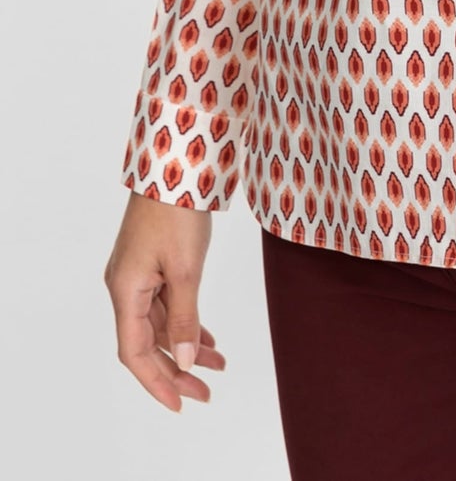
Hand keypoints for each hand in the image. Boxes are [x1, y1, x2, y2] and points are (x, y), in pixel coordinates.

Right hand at [105, 193, 225, 411]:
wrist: (175, 162)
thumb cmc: (177, 210)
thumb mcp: (186, 268)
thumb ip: (185, 317)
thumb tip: (183, 361)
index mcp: (125, 291)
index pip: (135, 353)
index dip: (157, 382)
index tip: (182, 403)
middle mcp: (126, 286)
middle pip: (147, 342)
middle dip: (176, 370)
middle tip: (207, 391)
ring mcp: (138, 274)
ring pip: (161, 323)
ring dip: (186, 344)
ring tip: (218, 363)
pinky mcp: (152, 262)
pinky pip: (166, 303)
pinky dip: (186, 321)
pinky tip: (206, 337)